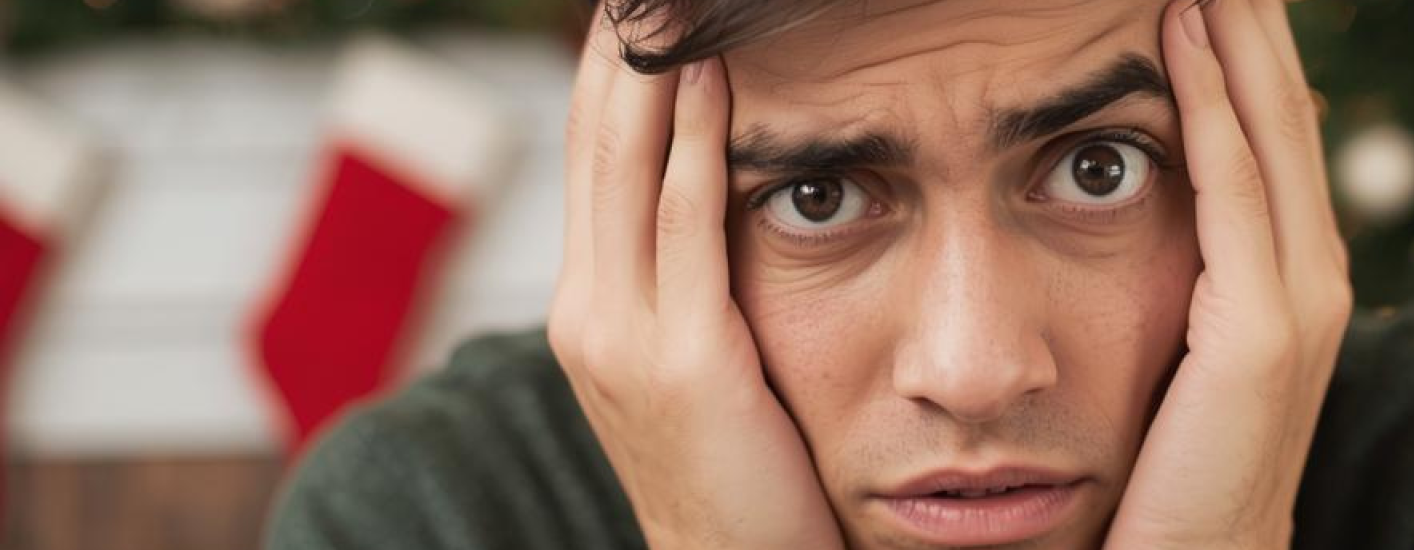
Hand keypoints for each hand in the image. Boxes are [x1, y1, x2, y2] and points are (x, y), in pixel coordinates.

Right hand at [545, 13, 844, 549]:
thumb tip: (722, 201)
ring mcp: (623, 334)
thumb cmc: (730, 471)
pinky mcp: (683, 359)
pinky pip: (688, 225)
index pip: (593, 160)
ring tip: (663, 5)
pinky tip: (709, 79)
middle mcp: (587, 310)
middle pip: (596, 144)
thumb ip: (689, 286)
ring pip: (627, 169)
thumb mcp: (693, 365)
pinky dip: (696, 142)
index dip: (608, 75)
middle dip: (617, 53)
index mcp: (589, 307)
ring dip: (648, 71)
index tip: (632, 13)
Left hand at [1106, 1, 1351, 547]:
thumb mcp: (1173, 362)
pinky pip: (1234, 191)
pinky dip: (1213, 104)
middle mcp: (1310, 280)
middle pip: (1285, 110)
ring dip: (1240, 35)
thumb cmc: (1163, 480)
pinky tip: (1179, 32)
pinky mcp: (1262, 338)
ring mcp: (1298, 306)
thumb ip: (1171, 287)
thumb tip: (1117, 206)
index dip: (1243, 50)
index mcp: (1289, 281)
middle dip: (1253, 22)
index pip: (1270, 134)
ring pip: (1272, 130)